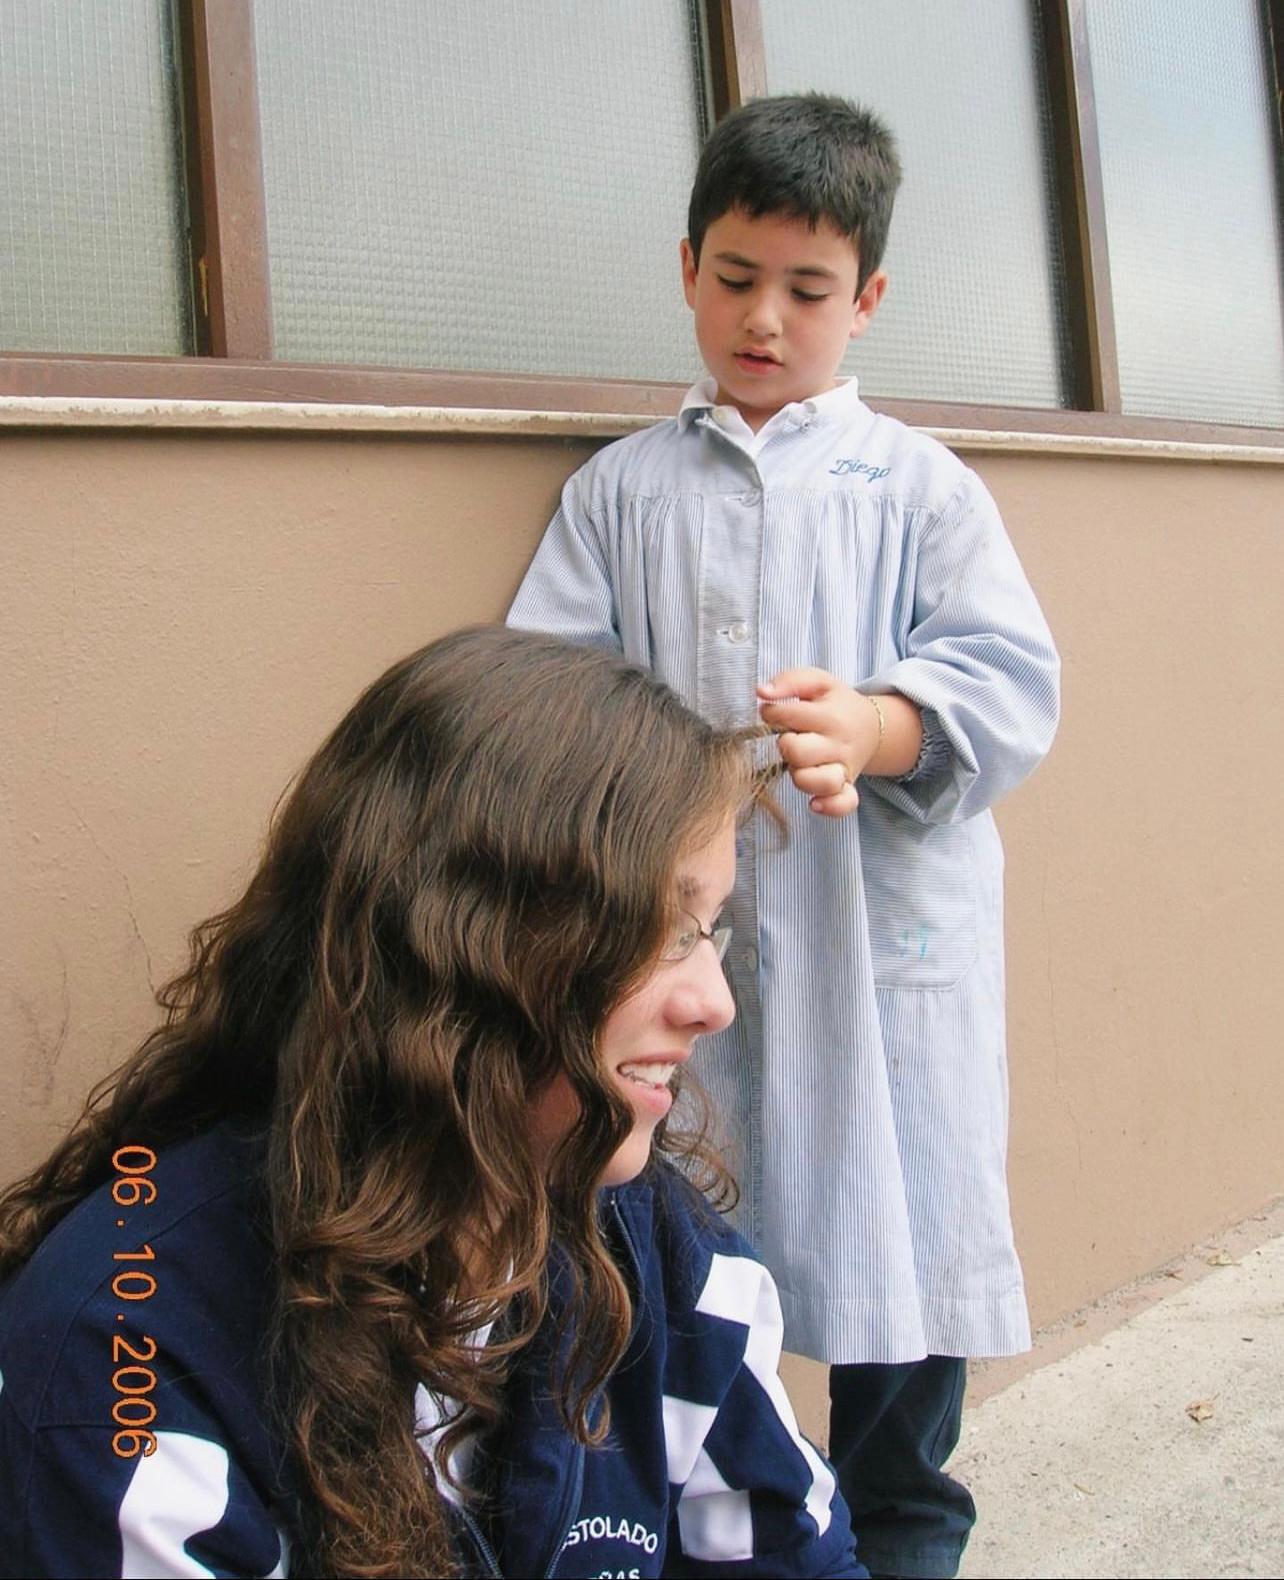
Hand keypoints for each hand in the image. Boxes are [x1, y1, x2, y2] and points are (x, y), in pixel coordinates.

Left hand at [757, 668, 881, 818]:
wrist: (872, 726)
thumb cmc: (836, 704)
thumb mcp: (818, 682)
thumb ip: (790, 680)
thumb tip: (762, 693)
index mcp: (831, 716)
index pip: (791, 716)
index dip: (772, 713)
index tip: (773, 713)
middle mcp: (838, 744)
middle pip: (799, 753)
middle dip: (786, 746)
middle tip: (791, 739)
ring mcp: (843, 769)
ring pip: (819, 782)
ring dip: (801, 776)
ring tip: (801, 765)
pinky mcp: (847, 788)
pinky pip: (843, 804)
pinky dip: (829, 806)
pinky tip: (814, 803)